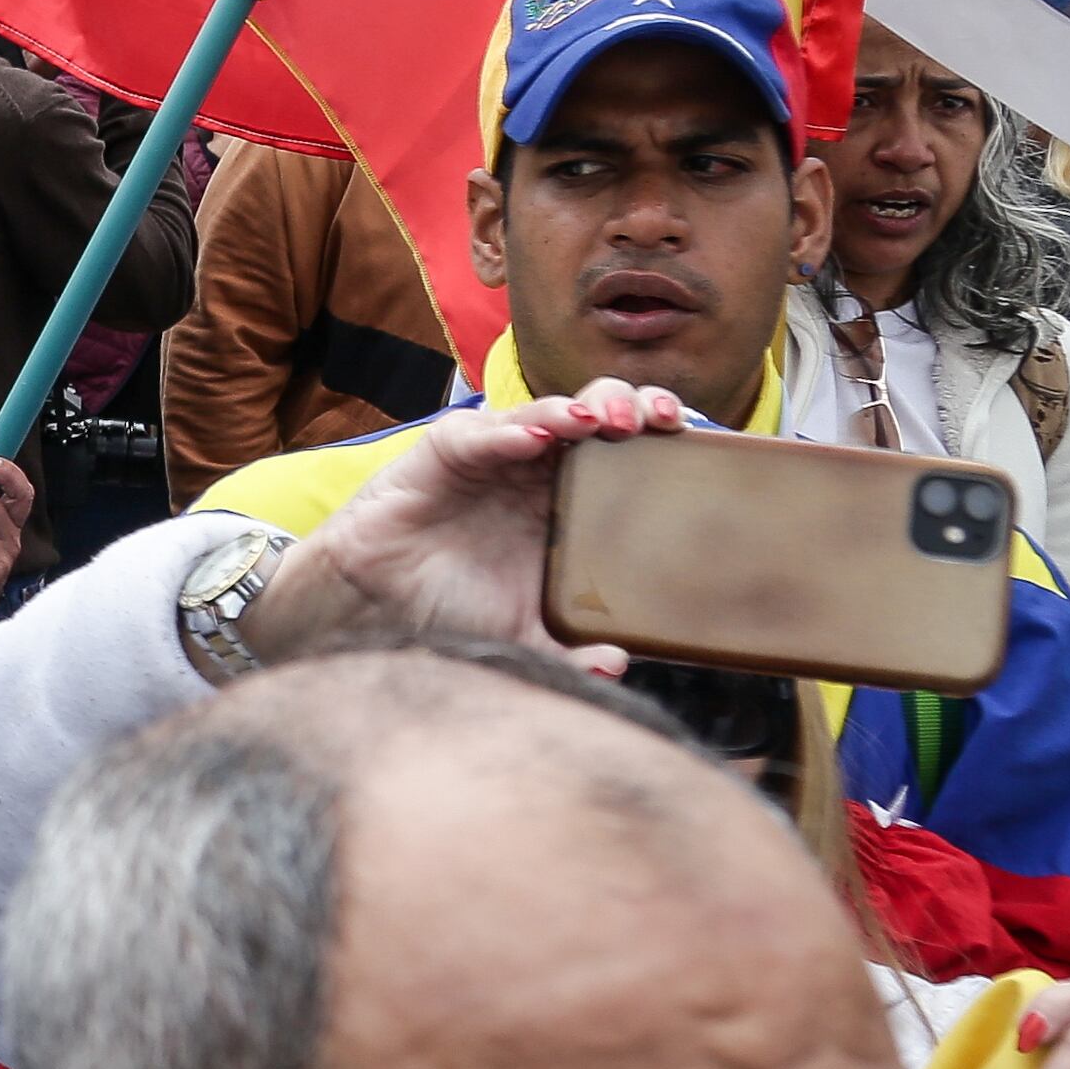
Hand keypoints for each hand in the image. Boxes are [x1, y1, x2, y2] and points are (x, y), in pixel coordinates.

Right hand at [241, 380, 685, 672]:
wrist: (375, 605)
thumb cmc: (451, 606)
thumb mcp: (523, 638)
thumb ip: (570, 654)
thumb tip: (618, 664)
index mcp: (571, 499)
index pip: (628, 452)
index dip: (661, 436)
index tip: (693, 437)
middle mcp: (539, 468)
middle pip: (599, 411)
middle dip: (633, 404)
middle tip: (656, 420)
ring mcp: (495, 455)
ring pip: (547, 408)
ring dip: (579, 406)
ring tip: (602, 419)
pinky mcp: (447, 454)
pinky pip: (481, 433)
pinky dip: (509, 429)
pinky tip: (536, 435)